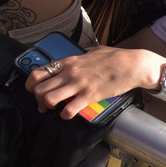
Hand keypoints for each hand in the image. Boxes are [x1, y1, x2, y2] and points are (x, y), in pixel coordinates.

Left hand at [26, 45, 160, 118]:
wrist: (133, 65)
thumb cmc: (118, 57)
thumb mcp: (96, 51)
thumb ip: (85, 54)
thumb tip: (83, 54)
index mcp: (69, 62)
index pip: (38, 73)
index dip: (32, 85)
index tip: (37, 90)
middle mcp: (70, 73)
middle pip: (38, 88)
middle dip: (38, 99)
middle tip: (45, 104)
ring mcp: (79, 84)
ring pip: (48, 99)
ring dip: (49, 107)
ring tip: (56, 109)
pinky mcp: (89, 96)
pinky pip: (68, 110)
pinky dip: (65, 115)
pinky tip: (69, 114)